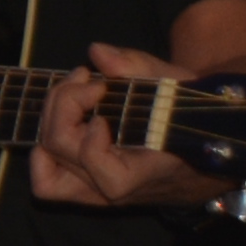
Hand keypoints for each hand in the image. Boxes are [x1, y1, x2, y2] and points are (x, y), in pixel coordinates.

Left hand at [30, 44, 235, 211]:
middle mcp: (108, 189)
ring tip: (72, 93)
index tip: (104, 89)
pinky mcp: (83, 187)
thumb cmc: (189, 120)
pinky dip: (42, 154)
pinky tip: (60, 121)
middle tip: (87, 77)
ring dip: (50, 120)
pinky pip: (47, 182)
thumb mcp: (176, 85)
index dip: (86, 118)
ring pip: (45, 168)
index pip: (91, 155)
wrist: (203, 161)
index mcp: (137, 172)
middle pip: (59, 147)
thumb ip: (138, 67)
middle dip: (65, 100)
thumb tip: (98, 52)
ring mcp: (93, 192)